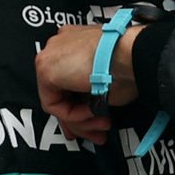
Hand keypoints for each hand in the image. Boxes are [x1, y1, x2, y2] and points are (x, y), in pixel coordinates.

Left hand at [35, 24, 137, 144]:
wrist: (130, 54)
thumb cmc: (129, 62)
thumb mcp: (108, 80)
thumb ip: (92, 92)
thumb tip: (90, 109)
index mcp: (74, 41)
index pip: (67, 79)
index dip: (77, 103)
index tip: (91, 119)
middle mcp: (59, 45)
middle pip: (61, 92)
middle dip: (78, 119)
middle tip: (96, 133)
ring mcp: (50, 55)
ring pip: (57, 101)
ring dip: (82, 119)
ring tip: (102, 124)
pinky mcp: (45, 69)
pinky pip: (53, 104)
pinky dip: (73, 114)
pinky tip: (92, 111)